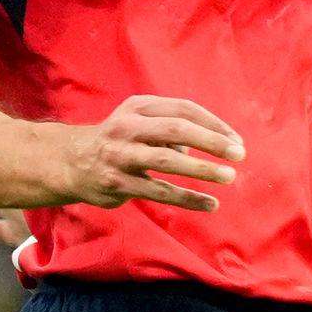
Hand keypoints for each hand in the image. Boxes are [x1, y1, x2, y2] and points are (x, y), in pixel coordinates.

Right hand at [59, 96, 241, 212]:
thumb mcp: (140, 122)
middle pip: (176, 130)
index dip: (213, 124)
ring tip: (228, 177)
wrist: (72, 163)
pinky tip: (210, 204)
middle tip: (239, 154)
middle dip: (211, 141)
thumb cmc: (120, 141)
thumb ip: (172, 129)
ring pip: (167, 161)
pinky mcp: (118, 184)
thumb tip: (210, 145)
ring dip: (201, 169)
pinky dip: (187, 199)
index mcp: (138, 107)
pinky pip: (159, 192)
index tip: (236, 140)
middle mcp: (128, 127)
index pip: (183, 109)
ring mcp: (121, 156)